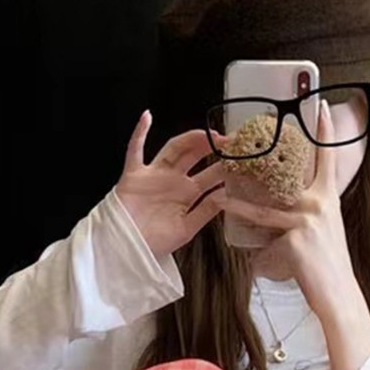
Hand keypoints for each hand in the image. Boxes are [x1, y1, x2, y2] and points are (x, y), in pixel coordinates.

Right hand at [115, 111, 225, 260]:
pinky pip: (134, 150)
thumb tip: (225, 195)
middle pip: (195, 157)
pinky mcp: (134, 175)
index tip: (241, 160)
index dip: (224, 167)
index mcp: (186, 195)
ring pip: (174, 149)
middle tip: (231, 141)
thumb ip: (205, 211)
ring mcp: (154, 175)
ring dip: (190, 139)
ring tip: (208, 134)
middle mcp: (173, 181)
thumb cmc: (154, 244)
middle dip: (212, 147)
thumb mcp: (187, 228)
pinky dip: (139, 133)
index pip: (209, 175)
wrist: (127, 251)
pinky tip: (147, 117)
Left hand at [216, 101, 364, 325]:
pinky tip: (259, 267)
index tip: (321, 107)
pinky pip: (265, 246)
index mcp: (328, 199)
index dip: (324, 132)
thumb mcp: (323, 235)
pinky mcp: (294, 240)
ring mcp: (306, 221)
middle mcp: (319, 204)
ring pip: (263, 213)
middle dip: (259, 169)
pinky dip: (261, 260)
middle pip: (283, 181)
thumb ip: (303, 219)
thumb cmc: (329, 267)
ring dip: (237, 207)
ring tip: (219, 200)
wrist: (338, 294)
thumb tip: (279, 219)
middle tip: (235, 154)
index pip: (327, 160)